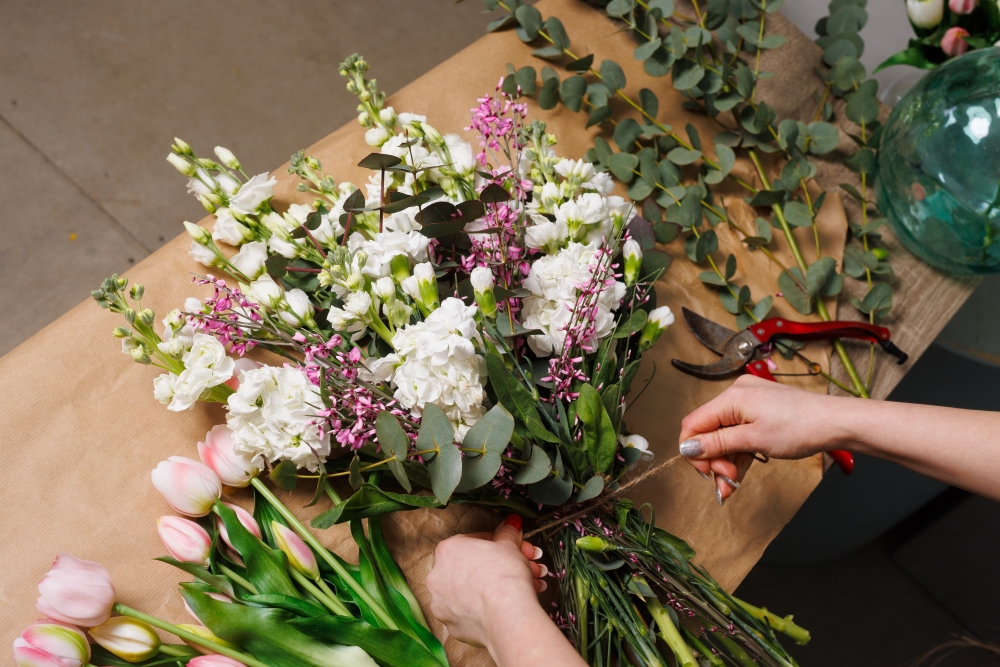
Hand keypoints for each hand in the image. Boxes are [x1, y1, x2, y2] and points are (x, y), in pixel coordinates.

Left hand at [425, 515, 546, 648]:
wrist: (507, 616)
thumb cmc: (505, 575)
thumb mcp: (510, 545)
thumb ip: (507, 533)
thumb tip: (511, 523)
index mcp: (447, 550)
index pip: (471, 541)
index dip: (494, 544)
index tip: (508, 549)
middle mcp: (437, 577)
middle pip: (470, 567)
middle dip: (497, 567)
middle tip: (520, 567)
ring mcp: (442, 604)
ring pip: (470, 592)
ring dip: (494, 588)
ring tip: (523, 587)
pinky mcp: (452, 626)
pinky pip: (469, 613)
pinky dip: (486, 609)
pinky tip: (506, 607)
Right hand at [678, 375, 844, 502]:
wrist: (836, 423)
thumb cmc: (801, 427)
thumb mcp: (753, 440)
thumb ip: (716, 444)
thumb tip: (687, 447)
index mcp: (731, 397)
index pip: (693, 424)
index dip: (693, 451)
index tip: (706, 472)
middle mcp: (736, 395)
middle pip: (708, 432)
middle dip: (714, 460)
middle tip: (727, 481)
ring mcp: (748, 403)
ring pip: (723, 436)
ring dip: (725, 462)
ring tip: (732, 484)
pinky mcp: (759, 411)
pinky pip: (738, 434)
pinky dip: (738, 454)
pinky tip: (739, 473)